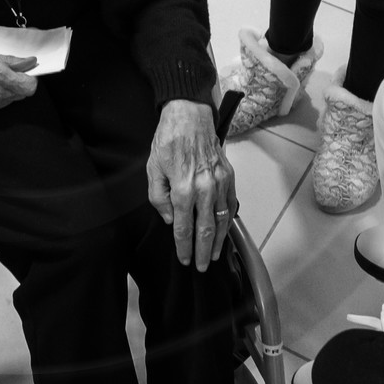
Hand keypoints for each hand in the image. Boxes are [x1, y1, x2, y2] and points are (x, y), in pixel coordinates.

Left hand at [147, 100, 236, 271]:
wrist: (189, 115)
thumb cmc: (167, 140)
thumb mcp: (152, 169)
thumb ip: (159, 197)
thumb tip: (171, 218)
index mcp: (182, 189)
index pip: (184, 227)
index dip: (184, 247)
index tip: (184, 260)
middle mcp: (204, 189)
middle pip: (205, 229)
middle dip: (203, 251)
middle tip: (201, 267)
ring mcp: (219, 182)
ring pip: (221, 220)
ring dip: (218, 240)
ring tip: (214, 255)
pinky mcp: (228, 175)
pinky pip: (230, 204)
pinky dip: (228, 221)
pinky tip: (224, 231)